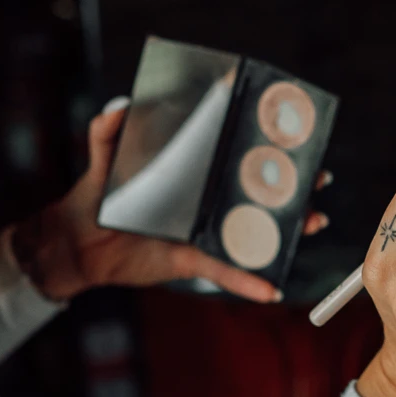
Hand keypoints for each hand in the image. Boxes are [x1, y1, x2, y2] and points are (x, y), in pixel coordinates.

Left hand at [13, 100, 328, 304]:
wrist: (77, 242)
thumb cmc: (94, 194)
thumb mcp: (103, 155)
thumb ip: (108, 129)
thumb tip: (119, 105)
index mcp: (192, 174)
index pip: (235, 159)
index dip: (267, 152)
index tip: (297, 142)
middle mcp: (204, 201)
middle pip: (256, 194)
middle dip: (293, 188)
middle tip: (319, 181)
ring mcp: (203, 231)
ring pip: (253, 231)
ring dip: (287, 231)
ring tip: (314, 222)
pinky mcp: (192, 259)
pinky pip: (225, 272)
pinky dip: (248, 283)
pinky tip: (271, 290)